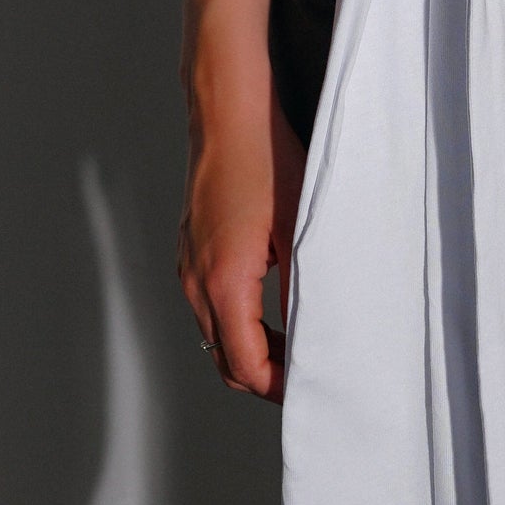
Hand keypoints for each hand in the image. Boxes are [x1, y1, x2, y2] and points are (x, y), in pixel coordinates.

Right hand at [178, 75, 305, 400]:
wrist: (229, 114)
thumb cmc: (267, 161)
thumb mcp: (300, 230)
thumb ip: (304, 290)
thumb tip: (316, 337)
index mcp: (223, 281)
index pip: (244, 365)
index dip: (279, 388)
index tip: (312, 390)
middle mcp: (196, 281)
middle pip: (224, 361)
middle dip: (266, 378)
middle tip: (310, 377)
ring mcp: (188, 267)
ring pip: (215, 336)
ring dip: (253, 353)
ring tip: (300, 349)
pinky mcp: (191, 254)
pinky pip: (210, 308)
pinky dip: (239, 326)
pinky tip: (274, 314)